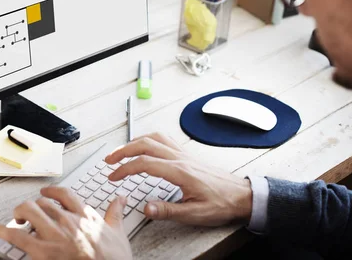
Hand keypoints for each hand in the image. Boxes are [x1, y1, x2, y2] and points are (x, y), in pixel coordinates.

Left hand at [0, 186, 131, 259]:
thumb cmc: (113, 259)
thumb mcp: (118, 233)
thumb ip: (115, 213)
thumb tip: (120, 199)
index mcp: (84, 215)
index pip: (63, 194)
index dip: (51, 191)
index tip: (45, 193)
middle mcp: (67, 220)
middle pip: (42, 202)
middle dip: (33, 206)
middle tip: (29, 213)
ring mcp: (54, 235)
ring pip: (29, 211)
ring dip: (19, 213)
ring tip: (16, 219)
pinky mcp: (43, 251)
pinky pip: (17, 236)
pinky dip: (3, 231)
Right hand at [104, 132, 251, 226]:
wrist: (242, 195)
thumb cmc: (222, 203)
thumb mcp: (195, 214)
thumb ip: (168, 210)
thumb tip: (146, 208)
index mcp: (179, 171)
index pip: (144, 163)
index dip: (125, 169)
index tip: (113, 176)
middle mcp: (180, 158)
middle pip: (145, 144)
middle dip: (123, 150)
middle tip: (109, 160)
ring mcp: (183, 154)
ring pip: (154, 138)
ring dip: (134, 142)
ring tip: (121, 151)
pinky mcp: (187, 154)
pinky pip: (164, 139)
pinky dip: (148, 139)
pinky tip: (144, 145)